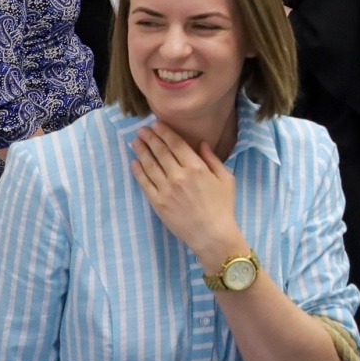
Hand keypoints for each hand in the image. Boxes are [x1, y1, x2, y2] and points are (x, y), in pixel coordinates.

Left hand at [130, 121, 243, 264]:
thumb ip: (212, 159)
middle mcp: (178, 175)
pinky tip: (134, 163)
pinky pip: (145, 183)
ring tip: (135, 142)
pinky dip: (138, 171)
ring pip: (150, 165)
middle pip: (160, 152)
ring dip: (141, 151)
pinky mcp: (157, 203)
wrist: (212, 235)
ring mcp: (166, 189)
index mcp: (196, 167)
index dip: (164, 133)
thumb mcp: (226, 179)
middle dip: (150, 138)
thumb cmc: (223, 207)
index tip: (155, 125)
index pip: (176, 144)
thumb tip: (201, 143)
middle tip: (141, 130)